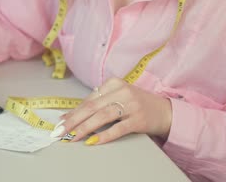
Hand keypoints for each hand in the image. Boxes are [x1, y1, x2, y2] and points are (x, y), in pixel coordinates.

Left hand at [52, 78, 172, 144]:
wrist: (166, 111)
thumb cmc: (137, 105)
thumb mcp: (117, 98)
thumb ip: (97, 105)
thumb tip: (68, 117)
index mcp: (114, 83)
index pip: (88, 100)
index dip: (72, 112)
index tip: (59, 123)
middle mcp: (122, 91)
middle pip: (92, 107)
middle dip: (73, 121)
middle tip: (59, 131)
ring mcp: (131, 105)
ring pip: (102, 117)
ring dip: (84, 128)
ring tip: (72, 137)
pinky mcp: (139, 119)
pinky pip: (118, 128)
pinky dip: (104, 135)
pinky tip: (93, 141)